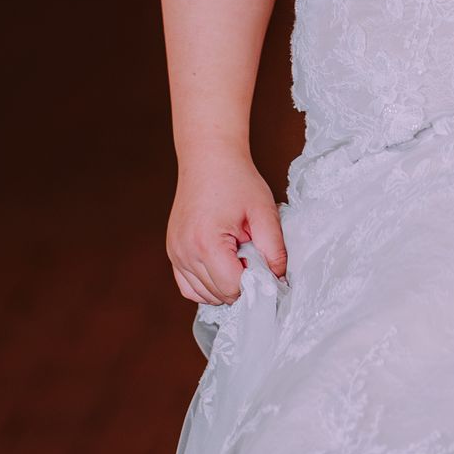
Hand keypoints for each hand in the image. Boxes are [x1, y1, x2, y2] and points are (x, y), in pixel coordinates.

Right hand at [167, 146, 286, 304]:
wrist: (209, 159)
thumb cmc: (236, 180)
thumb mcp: (264, 212)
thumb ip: (274, 249)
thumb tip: (279, 279)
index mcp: (206, 242)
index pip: (233, 287)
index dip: (255, 283)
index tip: (267, 267)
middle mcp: (185, 252)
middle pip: (218, 294)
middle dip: (242, 285)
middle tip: (255, 259)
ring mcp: (175, 253)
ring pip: (203, 294)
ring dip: (225, 287)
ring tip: (239, 258)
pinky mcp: (173, 252)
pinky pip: (189, 286)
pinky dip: (207, 286)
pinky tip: (224, 268)